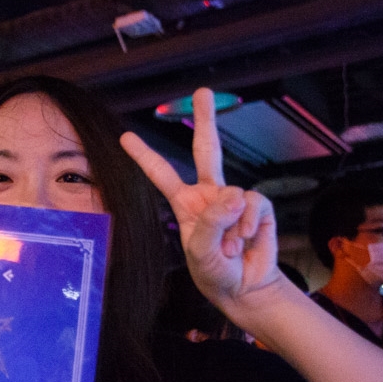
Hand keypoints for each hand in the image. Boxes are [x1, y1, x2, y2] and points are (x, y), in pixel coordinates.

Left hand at [119, 88, 283, 313]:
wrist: (245, 290)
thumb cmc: (215, 272)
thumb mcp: (200, 253)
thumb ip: (211, 223)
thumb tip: (235, 193)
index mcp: (185, 204)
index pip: (161, 174)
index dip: (144, 155)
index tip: (124, 137)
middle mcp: (208, 195)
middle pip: (207, 150)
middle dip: (206, 120)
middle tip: (202, 91)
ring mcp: (234, 200)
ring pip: (233, 195)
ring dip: (232, 228)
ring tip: (229, 249)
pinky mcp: (257, 208)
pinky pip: (254, 204)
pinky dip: (250, 224)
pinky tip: (247, 240)